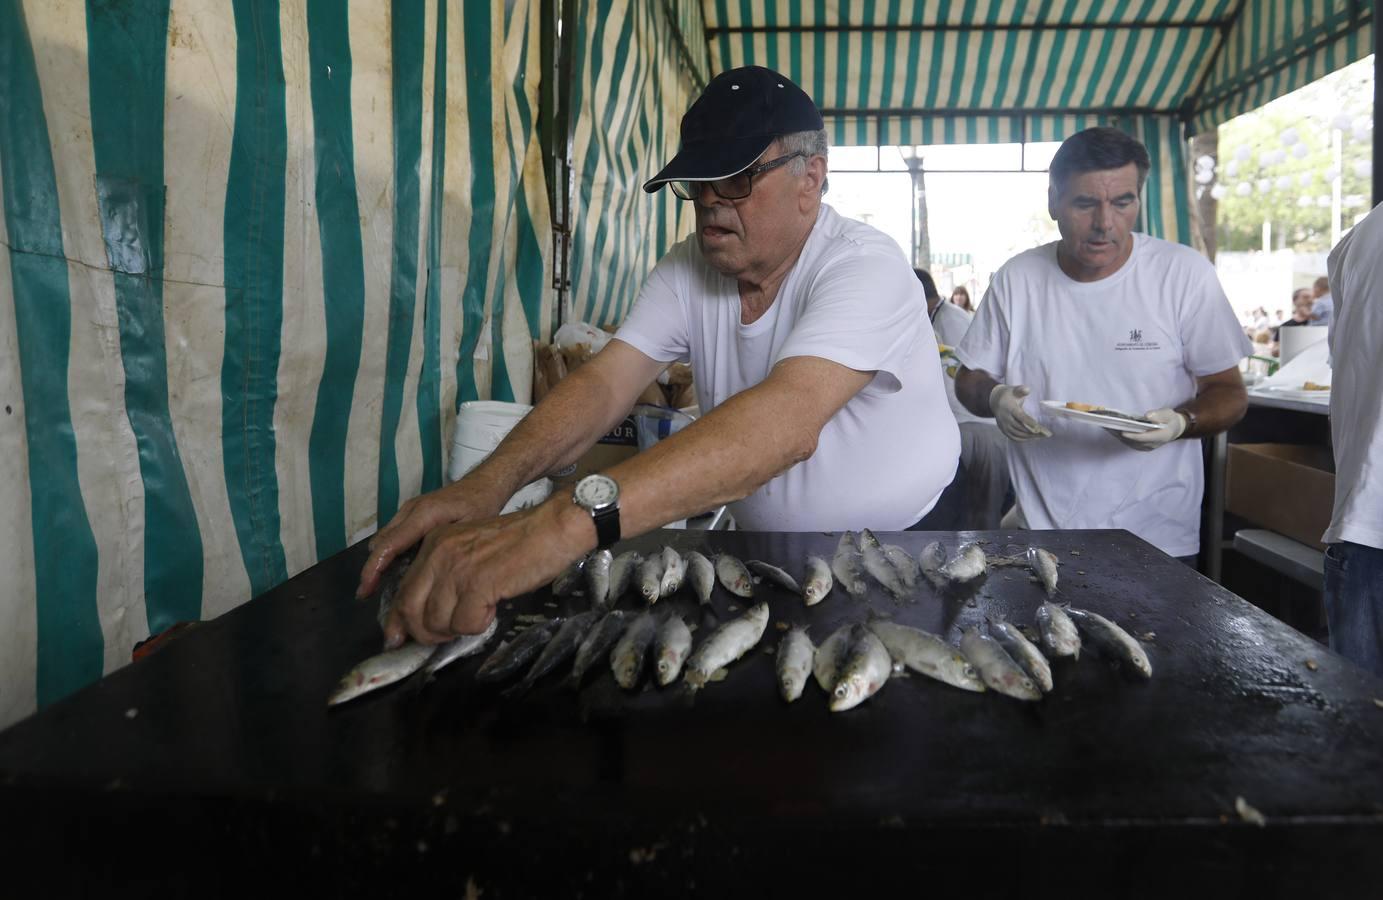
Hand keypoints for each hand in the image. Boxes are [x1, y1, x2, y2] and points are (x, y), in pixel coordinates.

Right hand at [356, 481, 504, 598]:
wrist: (483, 484)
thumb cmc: (480, 506)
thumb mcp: (470, 529)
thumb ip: (447, 547)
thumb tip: (427, 574)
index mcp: (424, 514)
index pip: (390, 544)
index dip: (374, 568)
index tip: (365, 589)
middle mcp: (410, 510)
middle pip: (380, 542)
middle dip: (371, 568)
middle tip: (368, 595)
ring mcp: (408, 511)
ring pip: (384, 539)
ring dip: (379, 561)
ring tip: (377, 588)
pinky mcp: (410, 514)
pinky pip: (392, 535)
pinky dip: (388, 553)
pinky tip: (396, 572)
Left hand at [382, 500, 587, 646]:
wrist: (551, 529)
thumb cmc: (520, 542)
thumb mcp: (471, 549)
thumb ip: (447, 575)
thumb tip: (431, 613)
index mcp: (434, 544)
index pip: (403, 590)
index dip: (399, 621)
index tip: (398, 639)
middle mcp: (439, 554)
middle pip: (411, 610)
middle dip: (424, 633)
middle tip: (442, 639)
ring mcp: (457, 569)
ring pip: (437, 622)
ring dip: (457, 629)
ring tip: (479, 615)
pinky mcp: (478, 584)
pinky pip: (466, 624)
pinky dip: (479, 625)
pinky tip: (493, 609)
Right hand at [989, 384, 1051, 441]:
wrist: (996, 401)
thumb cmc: (1009, 395)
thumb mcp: (1014, 390)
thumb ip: (1021, 390)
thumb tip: (1027, 390)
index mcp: (1009, 408)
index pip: (1020, 417)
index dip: (1030, 423)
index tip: (1040, 428)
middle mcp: (1005, 419)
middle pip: (1021, 428)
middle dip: (1034, 432)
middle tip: (1047, 434)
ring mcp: (1004, 426)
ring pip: (1018, 434)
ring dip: (1031, 437)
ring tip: (1043, 436)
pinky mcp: (1004, 431)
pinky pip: (1014, 438)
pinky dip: (1024, 439)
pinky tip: (1033, 438)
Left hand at [1112, 407, 1186, 450]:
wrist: (1174, 429)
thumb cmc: (1170, 419)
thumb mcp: (1168, 413)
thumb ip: (1159, 415)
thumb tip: (1147, 416)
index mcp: (1161, 437)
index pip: (1144, 438)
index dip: (1133, 435)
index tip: (1122, 432)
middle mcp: (1152, 445)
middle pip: (1134, 441)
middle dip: (1122, 434)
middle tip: (1109, 426)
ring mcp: (1147, 447)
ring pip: (1130, 443)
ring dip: (1119, 436)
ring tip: (1108, 427)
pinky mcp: (1142, 447)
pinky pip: (1130, 443)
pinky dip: (1122, 437)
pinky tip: (1113, 430)